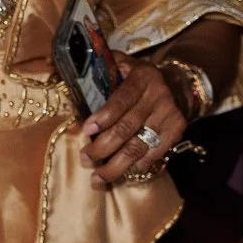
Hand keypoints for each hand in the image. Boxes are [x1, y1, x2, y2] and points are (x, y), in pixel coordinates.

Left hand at [80, 54, 187, 183]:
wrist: (178, 84)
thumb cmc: (137, 78)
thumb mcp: (122, 65)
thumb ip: (100, 68)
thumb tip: (64, 68)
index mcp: (143, 77)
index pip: (123, 99)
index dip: (104, 116)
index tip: (86, 131)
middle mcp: (159, 96)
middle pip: (128, 127)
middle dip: (103, 147)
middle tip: (85, 158)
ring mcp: (170, 115)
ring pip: (139, 146)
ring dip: (116, 165)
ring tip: (97, 178)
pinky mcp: (177, 130)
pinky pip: (154, 153)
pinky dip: (136, 165)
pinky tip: (122, 172)